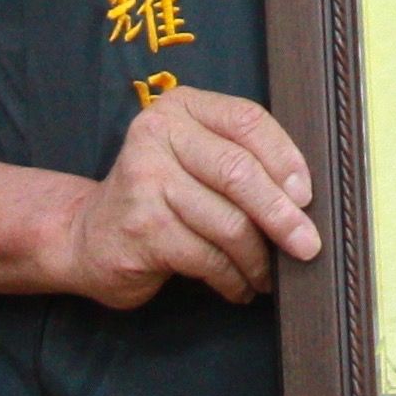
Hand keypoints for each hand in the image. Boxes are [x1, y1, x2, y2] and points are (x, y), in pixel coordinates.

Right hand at [54, 84, 316, 307]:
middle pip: (240, 172)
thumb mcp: (195, 160)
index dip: (286, 159)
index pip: (247, 120)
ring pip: (229, 222)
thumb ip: (240, 159)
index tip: (307, 196)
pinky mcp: (143, 229)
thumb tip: (304, 199)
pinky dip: (234, 279)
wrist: (88, 236)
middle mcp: (157, 134)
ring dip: (259, 258)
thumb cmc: (159, 196)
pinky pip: (208, 257)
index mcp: (181, 107)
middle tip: (308, 246)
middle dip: (282, 215)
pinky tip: (240, 287)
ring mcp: (146, 181)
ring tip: (268, 275)